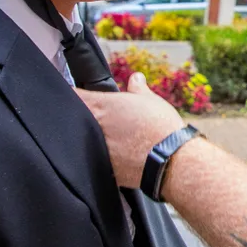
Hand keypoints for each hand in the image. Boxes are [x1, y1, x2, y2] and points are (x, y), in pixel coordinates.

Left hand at [74, 72, 184, 188]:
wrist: (171, 160)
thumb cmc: (162, 127)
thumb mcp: (151, 100)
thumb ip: (138, 88)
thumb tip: (136, 77)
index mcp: (102, 106)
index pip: (74, 96)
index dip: (74, 95)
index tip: (78, 95)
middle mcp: (94, 127)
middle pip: (76, 120)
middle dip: (84, 118)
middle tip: (103, 119)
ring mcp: (96, 150)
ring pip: (85, 142)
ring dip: (93, 139)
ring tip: (115, 139)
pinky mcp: (104, 169)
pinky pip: (97, 160)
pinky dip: (105, 157)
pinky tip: (120, 156)